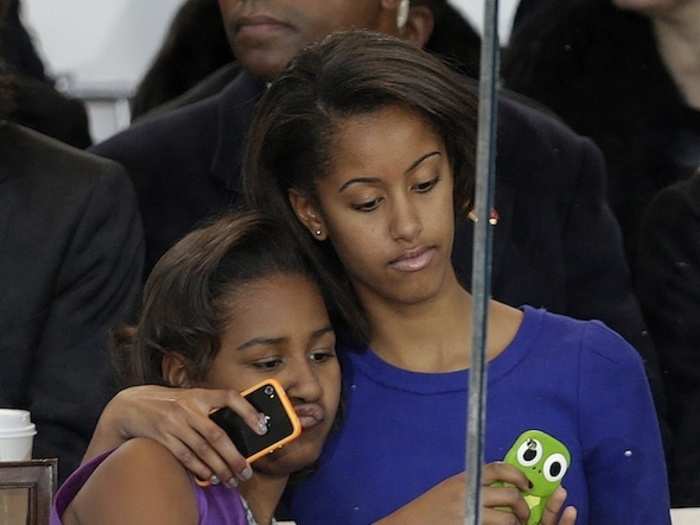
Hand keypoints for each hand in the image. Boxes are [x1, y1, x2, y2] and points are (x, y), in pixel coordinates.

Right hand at [91, 385, 265, 485]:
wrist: (132, 404)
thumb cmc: (170, 403)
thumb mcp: (190, 398)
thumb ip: (210, 409)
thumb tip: (238, 430)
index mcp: (200, 394)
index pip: (230, 397)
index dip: (248, 411)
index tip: (262, 427)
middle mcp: (188, 408)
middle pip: (217, 435)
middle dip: (235, 457)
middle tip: (247, 471)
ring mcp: (175, 423)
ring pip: (203, 450)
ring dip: (219, 468)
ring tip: (231, 480)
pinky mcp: (163, 438)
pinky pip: (185, 457)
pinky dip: (199, 469)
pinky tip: (210, 477)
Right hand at [375, 462, 576, 524]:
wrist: (410, 524)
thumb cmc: (430, 509)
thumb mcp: (451, 489)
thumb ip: (473, 485)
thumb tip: (503, 485)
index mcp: (465, 479)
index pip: (499, 469)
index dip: (518, 475)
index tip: (526, 485)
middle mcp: (469, 495)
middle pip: (510, 495)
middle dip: (523, 507)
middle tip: (523, 515)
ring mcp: (471, 516)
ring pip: (508, 520)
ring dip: (516, 524)